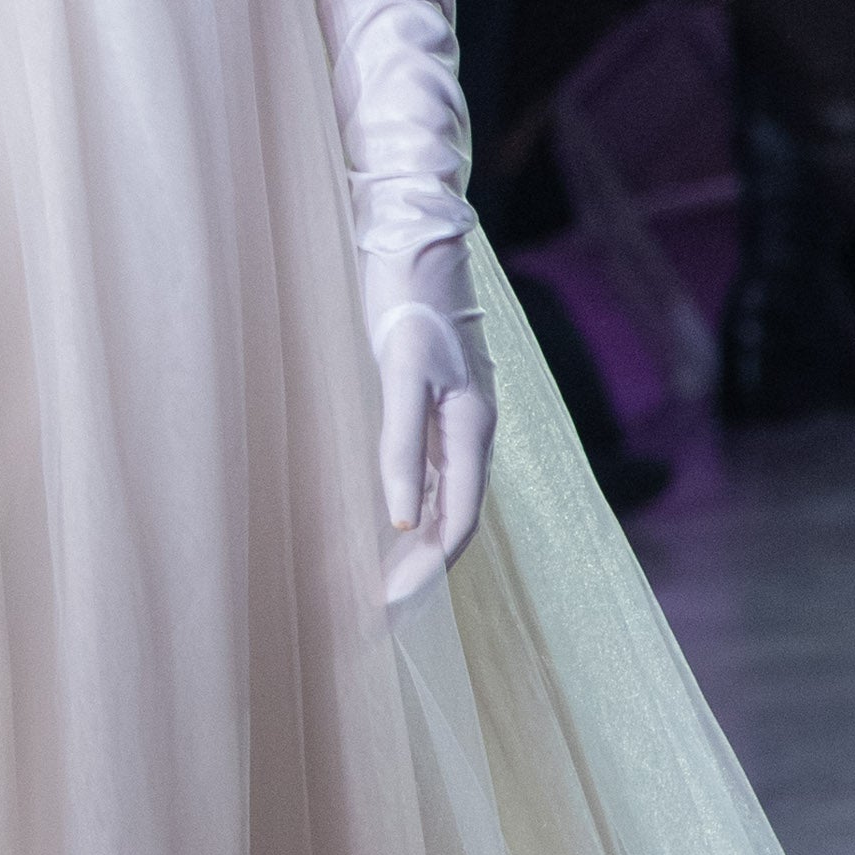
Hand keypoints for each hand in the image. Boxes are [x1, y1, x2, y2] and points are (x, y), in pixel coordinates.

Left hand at [372, 254, 497, 608]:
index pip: (457, 521)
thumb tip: (402, 518)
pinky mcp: (440, 404)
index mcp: (474, 428)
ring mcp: (460, 417)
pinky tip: (397, 523)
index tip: (390, 608)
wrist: (420, 240)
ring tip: (386, 585)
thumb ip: (403, 444)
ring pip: (447, 499)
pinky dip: (416, 508)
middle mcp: (473, 430)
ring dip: (419, 546)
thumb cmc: (410, 299)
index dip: (426, 570)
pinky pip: (435, 473)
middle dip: (422, 570)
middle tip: (381, 615)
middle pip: (455, 518)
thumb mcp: (403, 370)